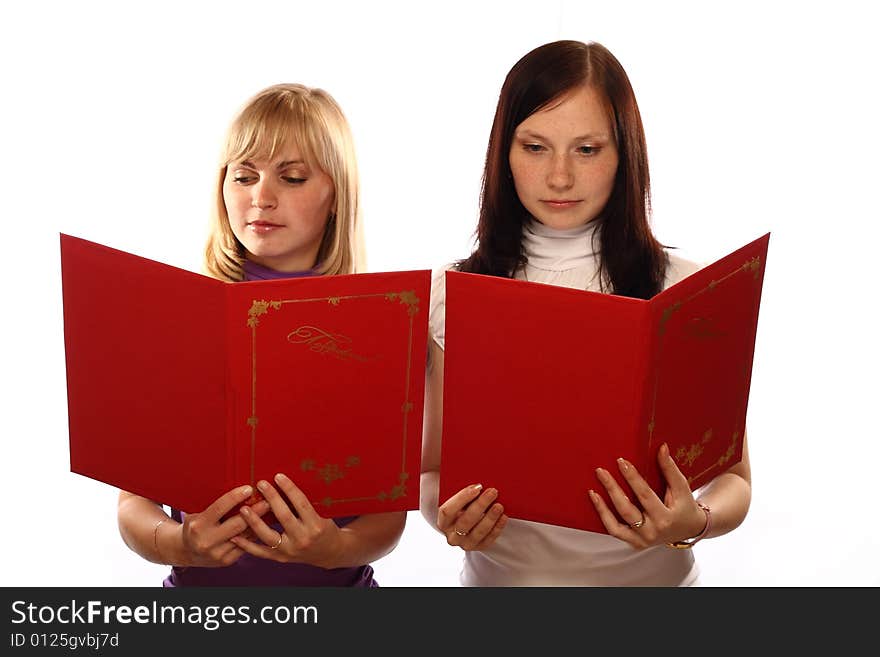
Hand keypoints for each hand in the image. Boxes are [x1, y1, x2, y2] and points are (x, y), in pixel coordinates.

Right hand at [179, 485, 269, 566]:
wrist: (186, 552)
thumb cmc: (195, 524)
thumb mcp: (196, 513)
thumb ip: (211, 503)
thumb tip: (233, 482)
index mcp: (198, 526)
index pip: (220, 508)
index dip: (235, 497)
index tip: (249, 488)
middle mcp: (207, 541)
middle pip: (237, 524)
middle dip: (255, 511)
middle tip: (269, 499)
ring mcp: (217, 553)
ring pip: (244, 536)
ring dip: (259, 523)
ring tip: (272, 510)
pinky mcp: (227, 560)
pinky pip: (245, 545)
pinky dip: (255, 534)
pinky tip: (264, 524)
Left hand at [232, 473, 342, 566]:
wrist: (328, 553)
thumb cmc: (325, 527)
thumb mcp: (322, 514)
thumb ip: (305, 503)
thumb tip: (284, 482)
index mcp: (316, 525)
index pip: (301, 504)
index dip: (289, 489)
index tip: (278, 476)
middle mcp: (303, 539)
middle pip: (283, 517)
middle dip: (271, 498)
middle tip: (260, 484)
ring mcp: (290, 551)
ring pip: (268, 536)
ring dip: (254, 522)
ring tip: (243, 508)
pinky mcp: (281, 558)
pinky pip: (261, 552)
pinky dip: (247, 545)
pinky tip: (236, 535)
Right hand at [437, 484, 507, 550]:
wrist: (468, 520)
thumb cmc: (462, 505)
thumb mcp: (455, 497)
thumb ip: (457, 488)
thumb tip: (467, 477)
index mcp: (443, 522)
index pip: (448, 510)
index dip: (462, 498)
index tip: (477, 487)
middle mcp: (452, 535)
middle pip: (465, 521)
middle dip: (480, 505)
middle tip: (492, 492)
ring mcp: (465, 544)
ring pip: (478, 532)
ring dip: (490, 517)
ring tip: (499, 505)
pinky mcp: (479, 547)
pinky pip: (489, 539)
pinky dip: (497, 528)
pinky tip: (503, 517)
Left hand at [588, 443, 708, 548]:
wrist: (688, 529)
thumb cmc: (684, 506)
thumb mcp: (681, 488)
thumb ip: (670, 469)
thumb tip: (662, 447)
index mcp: (665, 518)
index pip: (645, 495)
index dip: (632, 478)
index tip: (621, 462)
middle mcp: (652, 532)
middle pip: (627, 509)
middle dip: (612, 489)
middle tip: (601, 472)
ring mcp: (642, 540)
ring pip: (616, 525)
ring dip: (602, 507)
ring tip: (593, 490)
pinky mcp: (634, 543)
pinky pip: (614, 531)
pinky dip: (603, 517)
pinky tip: (597, 502)